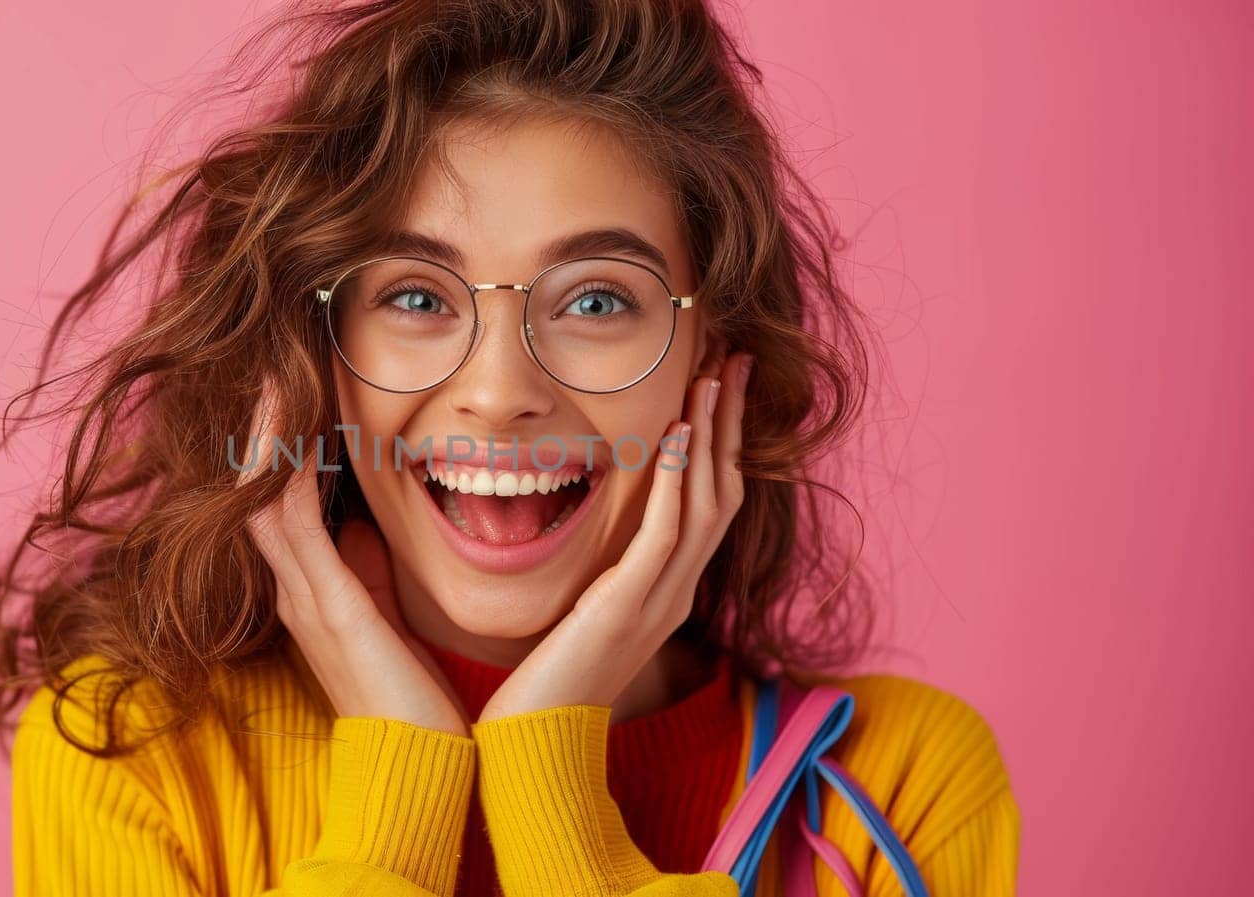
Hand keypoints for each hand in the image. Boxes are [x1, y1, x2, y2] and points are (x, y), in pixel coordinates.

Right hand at [240, 381, 468, 734]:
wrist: (416, 760)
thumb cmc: (409, 694)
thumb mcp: (381, 618)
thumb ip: (365, 574)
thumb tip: (361, 529)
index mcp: (309, 589)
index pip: (277, 502)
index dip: (276, 447)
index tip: (290, 390)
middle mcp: (294, 587)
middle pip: (254, 491)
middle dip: (258, 429)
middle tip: (267, 368)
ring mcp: (304, 595)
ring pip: (262, 497)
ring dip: (264, 437)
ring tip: (270, 378)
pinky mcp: (327, 604)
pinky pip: (292, 522)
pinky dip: (287, 474)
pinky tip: (294, 430)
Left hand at [477, 351, 751, 722]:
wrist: (535, 747)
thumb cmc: (544, 684)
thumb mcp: (580, 618)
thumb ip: (594, 576)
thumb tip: (580, 530)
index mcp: (665, 592)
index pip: (707, 504)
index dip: (718, 444)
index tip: (717, 387)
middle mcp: (675, 593)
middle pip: (722, 493)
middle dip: (731, 425)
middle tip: (735, 362)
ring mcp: (658, 602)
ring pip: (703, 505)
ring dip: (711, 437)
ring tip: (713, 379)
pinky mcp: (627, 608)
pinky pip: (663, 535)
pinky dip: (674, 483)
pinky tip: (676, 437)